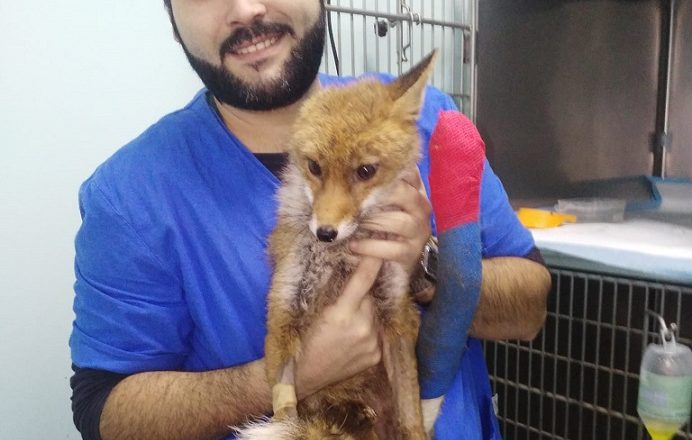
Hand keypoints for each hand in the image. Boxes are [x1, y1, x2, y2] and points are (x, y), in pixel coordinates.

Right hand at [295, 256, 382, 397]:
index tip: (379, 249)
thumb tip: (351, 269)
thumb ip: (337, 292)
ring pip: (374, 315)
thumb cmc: (305, 338)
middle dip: (362, 297)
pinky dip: (368, 332)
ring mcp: (372, 343)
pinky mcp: (376, 355)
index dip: (372, 262)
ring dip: (366, 314)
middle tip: (346, 305)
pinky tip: (353, 339)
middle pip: (370, 298)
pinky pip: (377, 334)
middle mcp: (362, 327)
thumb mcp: (317, 311)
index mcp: (342, 313)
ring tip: (348, 326)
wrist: (306, 375)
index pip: (363, 280)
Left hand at [350, 167, 431, 274]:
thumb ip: (375, 188)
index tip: (365, 172)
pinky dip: (369, 246)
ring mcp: (419, 232)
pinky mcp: (410, 253)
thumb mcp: (381, 205)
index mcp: (415, 192)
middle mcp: (421, 209)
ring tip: (354, 224)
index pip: (408, 172)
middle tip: (357, 200)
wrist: (393, 262)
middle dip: (378, 195)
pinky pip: (391, 248)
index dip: (388, 171)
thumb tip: (350, 168)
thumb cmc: (384, 228)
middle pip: (405, 193)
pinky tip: (354, 246)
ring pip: (398, 221)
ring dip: (373, 222)